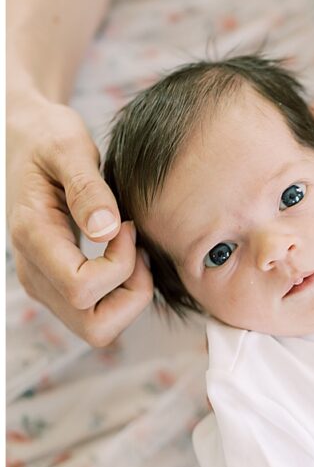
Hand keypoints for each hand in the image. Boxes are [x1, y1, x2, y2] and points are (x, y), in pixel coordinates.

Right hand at [7, 89, 152, 346]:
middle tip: (137, 248)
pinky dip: (121, 295)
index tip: (127, 226)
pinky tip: (124, 255)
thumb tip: (108, 230)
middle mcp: (34, 272)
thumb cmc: (46, 138)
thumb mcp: (67, 145)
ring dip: (129, 298)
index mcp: (32, 237)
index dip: (119, 266)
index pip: (82, 288)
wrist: (22, 141)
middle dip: (131, 295)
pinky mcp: (57, 288)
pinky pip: (97, 315)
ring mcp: (44, 285)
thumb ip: (87, 187)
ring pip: (98, 329)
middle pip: (94, 326)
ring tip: (132, 250)